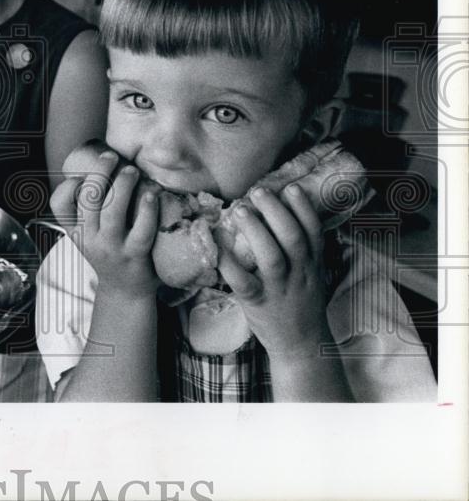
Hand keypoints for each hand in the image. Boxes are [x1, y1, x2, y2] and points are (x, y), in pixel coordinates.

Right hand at [51, 151, 159, 301]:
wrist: (125, 291)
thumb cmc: (110, 252)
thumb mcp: (90, 233)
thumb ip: (90, 207)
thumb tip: (105, 164)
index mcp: (75, 230)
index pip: (58, 204)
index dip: (68, 185)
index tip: (82, 174)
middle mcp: (89, 238)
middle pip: (89, 200)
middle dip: (100, 172)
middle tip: (112, 156)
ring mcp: (111, 248)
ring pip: (112, 212)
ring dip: (123, 185)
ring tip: (132, 170)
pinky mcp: (135, 256)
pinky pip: (141, 230)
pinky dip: (147, 210)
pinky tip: (151, 195)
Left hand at [218, 184, 329, 356]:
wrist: (301, 343)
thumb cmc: (300, 300)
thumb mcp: (311, 272)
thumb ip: (302, 247)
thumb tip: (282, 210)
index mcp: (313, 264)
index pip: (313, 231)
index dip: (303, 208)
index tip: (291, 187)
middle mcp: (299, 274)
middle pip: (292, 238)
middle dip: (276, 212)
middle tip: (259, 191)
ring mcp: (279, 289)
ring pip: (271, 256)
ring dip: (255, 230)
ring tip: (240, 209)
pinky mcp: (257, 303)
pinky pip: (243, 281)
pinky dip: (229, 263)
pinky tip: (218, 246)